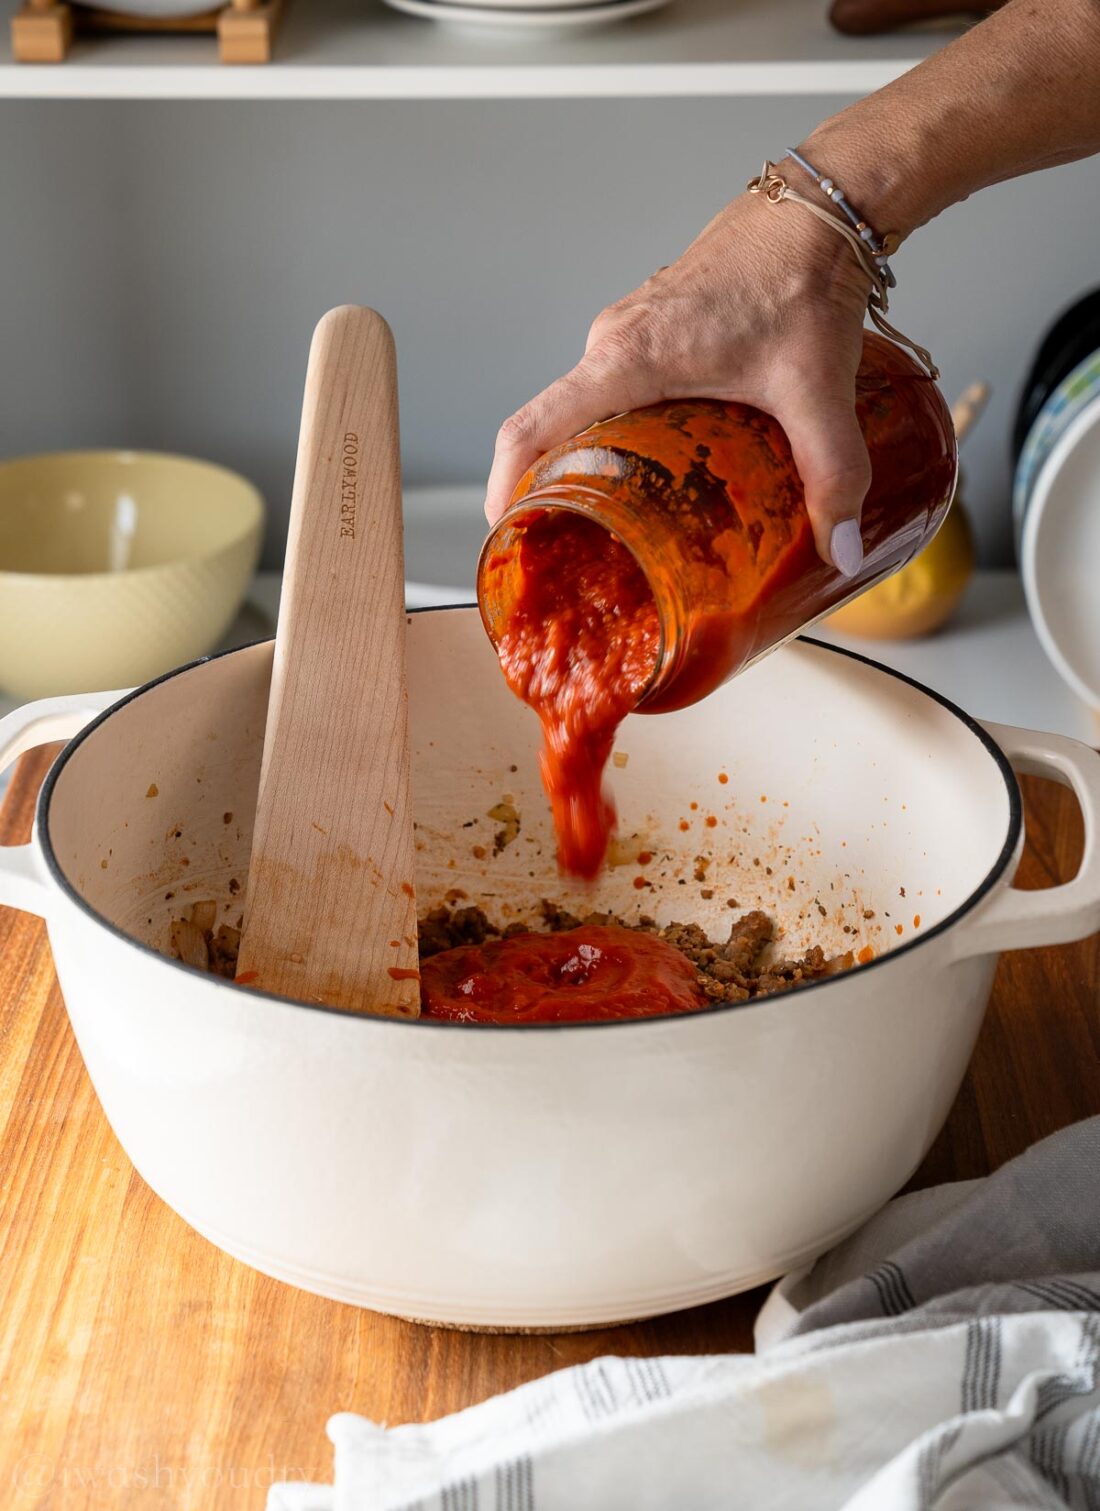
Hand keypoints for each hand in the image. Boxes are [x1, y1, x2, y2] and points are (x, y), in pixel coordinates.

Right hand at [484, 187, 873, 572]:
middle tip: (572, 549)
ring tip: (613, 520)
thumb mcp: (818, 389)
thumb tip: (841, 549)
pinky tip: (655, 465)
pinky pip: (611, 385)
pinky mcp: (652, 325)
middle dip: (551, 490)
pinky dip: (616, 428)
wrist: (822, 204)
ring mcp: (628, 329)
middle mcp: (613, 341)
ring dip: (587, 458)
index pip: (532, 426)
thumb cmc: (803, 275)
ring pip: (583, 405)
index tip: (506, 536)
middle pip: (552, 427)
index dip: (507, 487)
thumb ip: (832, 474)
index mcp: (628, 357)